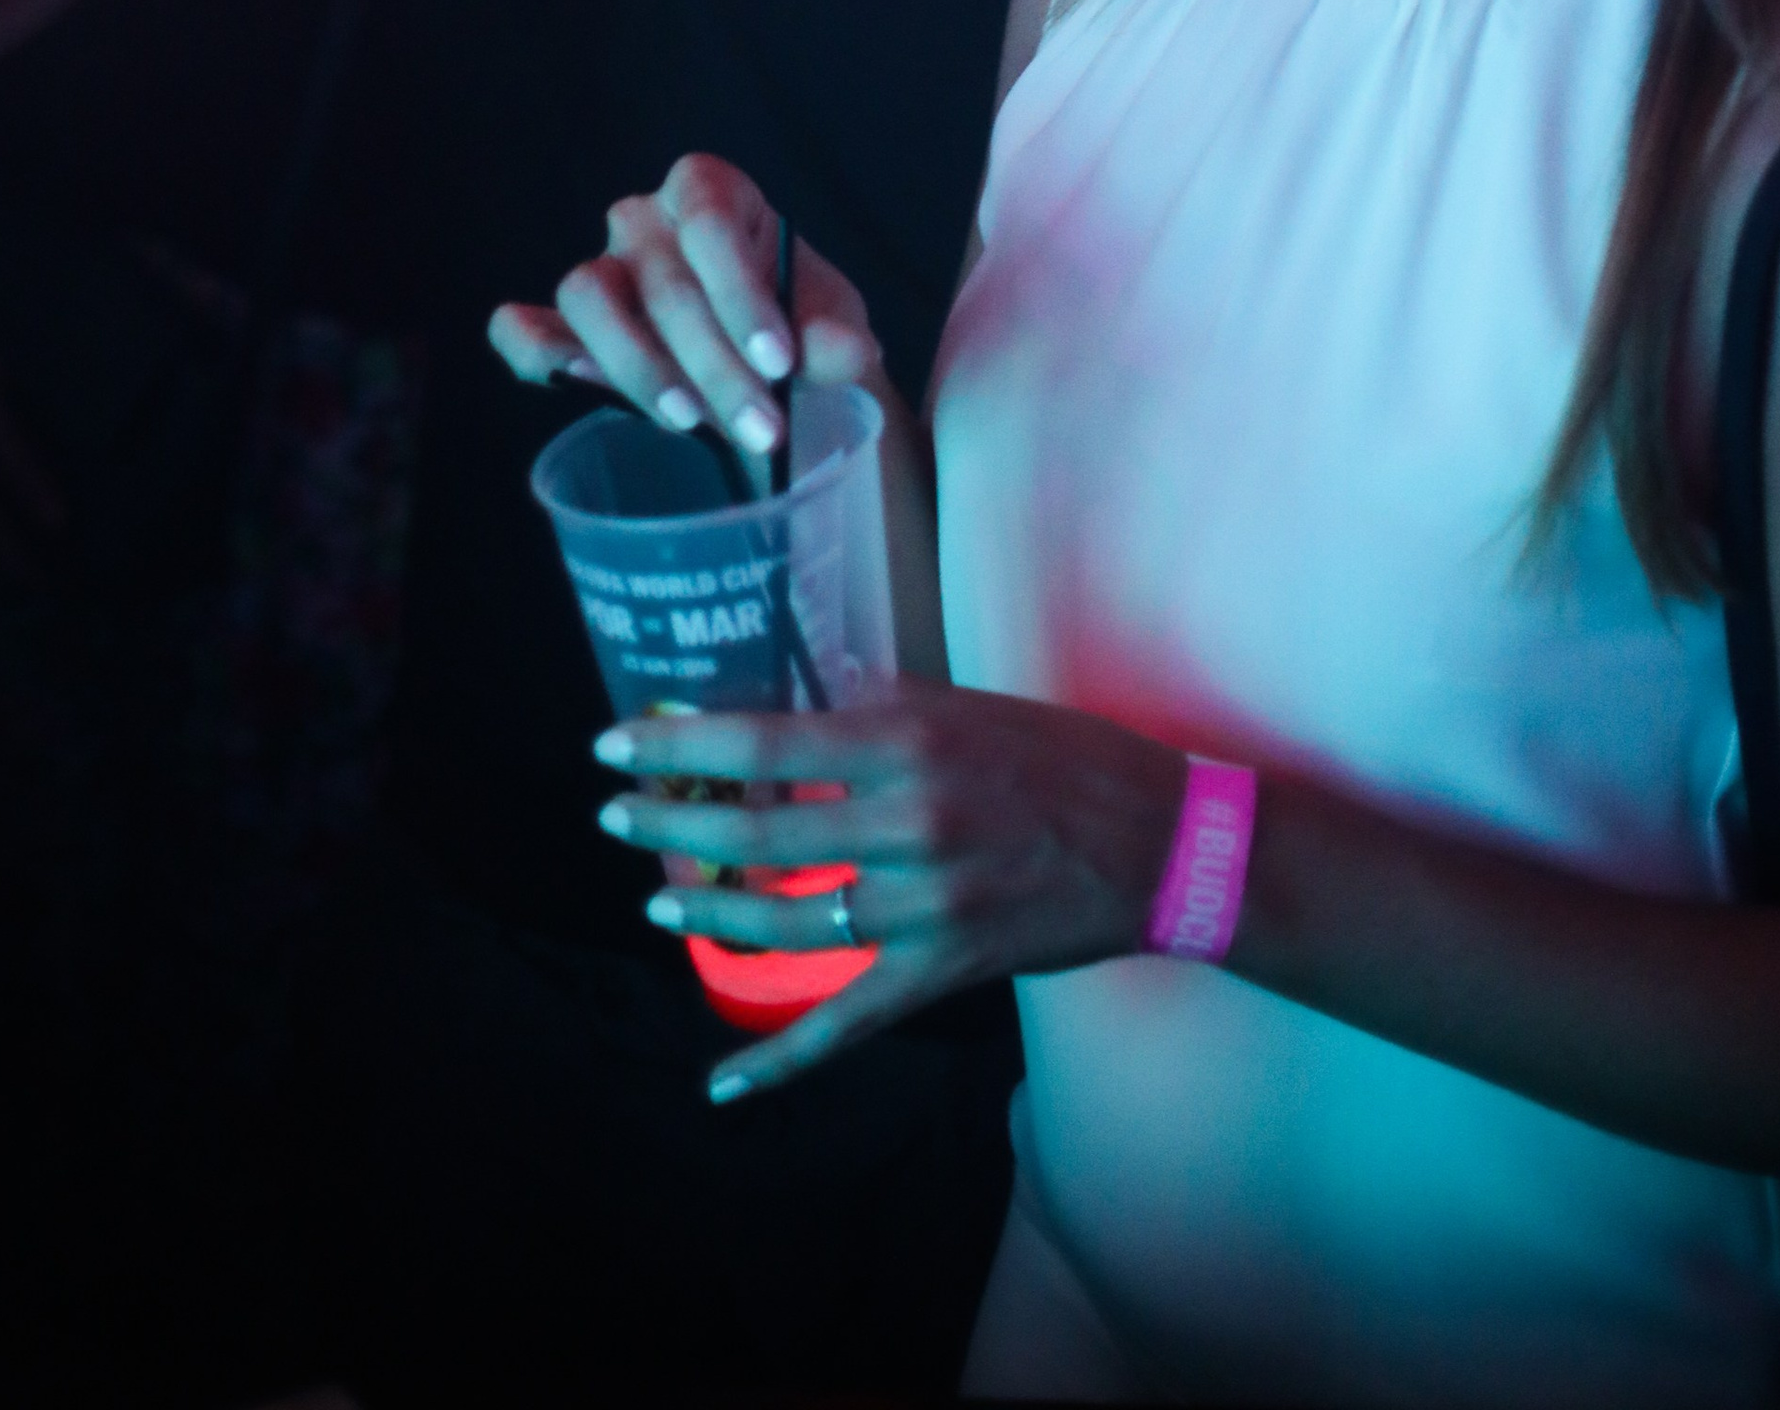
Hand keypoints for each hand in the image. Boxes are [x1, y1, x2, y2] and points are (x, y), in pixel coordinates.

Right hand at [489, 151, 883, 464]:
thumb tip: (850, 353)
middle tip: (760, 427)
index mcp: (710, 191)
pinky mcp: (565, 328)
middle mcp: (645, 219)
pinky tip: (565, 380)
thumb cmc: (796, 324)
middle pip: (663, 280)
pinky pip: (525, 328)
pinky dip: (534, 352)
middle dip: (714, 363)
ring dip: (638, 365)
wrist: (766, 364)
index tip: (780, 362)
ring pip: (588, 295)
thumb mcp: (829, 325)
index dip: (741, 292)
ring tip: (689, 421)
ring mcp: (601, 269)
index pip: (710, 221)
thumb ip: (835, 336)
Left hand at [589, 688, 1189, 1100]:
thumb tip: (802, 696)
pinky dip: (780, 1061)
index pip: (767, 743)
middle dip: (670, 825)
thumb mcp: (970, 705)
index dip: (682, 745)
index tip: (619, 742)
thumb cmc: (1069, 759)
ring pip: (783, 920)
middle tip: (617, 815)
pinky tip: (722, 1084)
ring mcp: (922, 906)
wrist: (1163, 845)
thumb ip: (881, 704)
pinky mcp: (942, 970)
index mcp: (910, 743)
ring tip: (659, 897)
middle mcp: (906, 823)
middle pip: (757, 833)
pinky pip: (847, 1023)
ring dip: (706, 910)